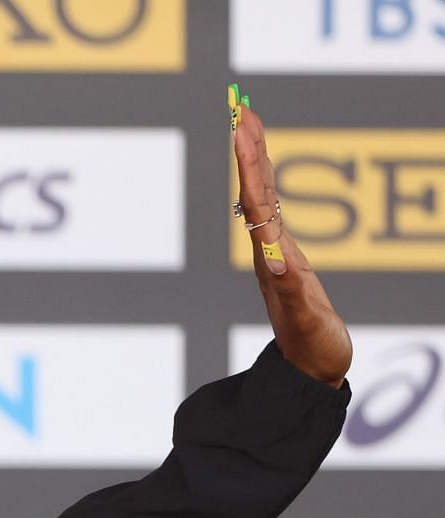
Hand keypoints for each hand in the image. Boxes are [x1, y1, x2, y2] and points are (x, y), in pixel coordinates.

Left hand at [232, 90, 351, 388]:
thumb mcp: (302, 317)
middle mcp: (272, 251)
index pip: (258, 199)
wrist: (312, 369)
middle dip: (250, 151)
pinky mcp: (292, 263)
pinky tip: (263, 177)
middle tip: (242, 111)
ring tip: (248, 128)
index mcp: (273, 257)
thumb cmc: (311, 344)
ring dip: (256, 164)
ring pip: (264, 200)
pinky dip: (270, 192)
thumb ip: (290, 290)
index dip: (251, 163)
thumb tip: (276, 262)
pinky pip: (277, 218)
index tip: (241, 128)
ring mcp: (280, 256)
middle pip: (258, 191)